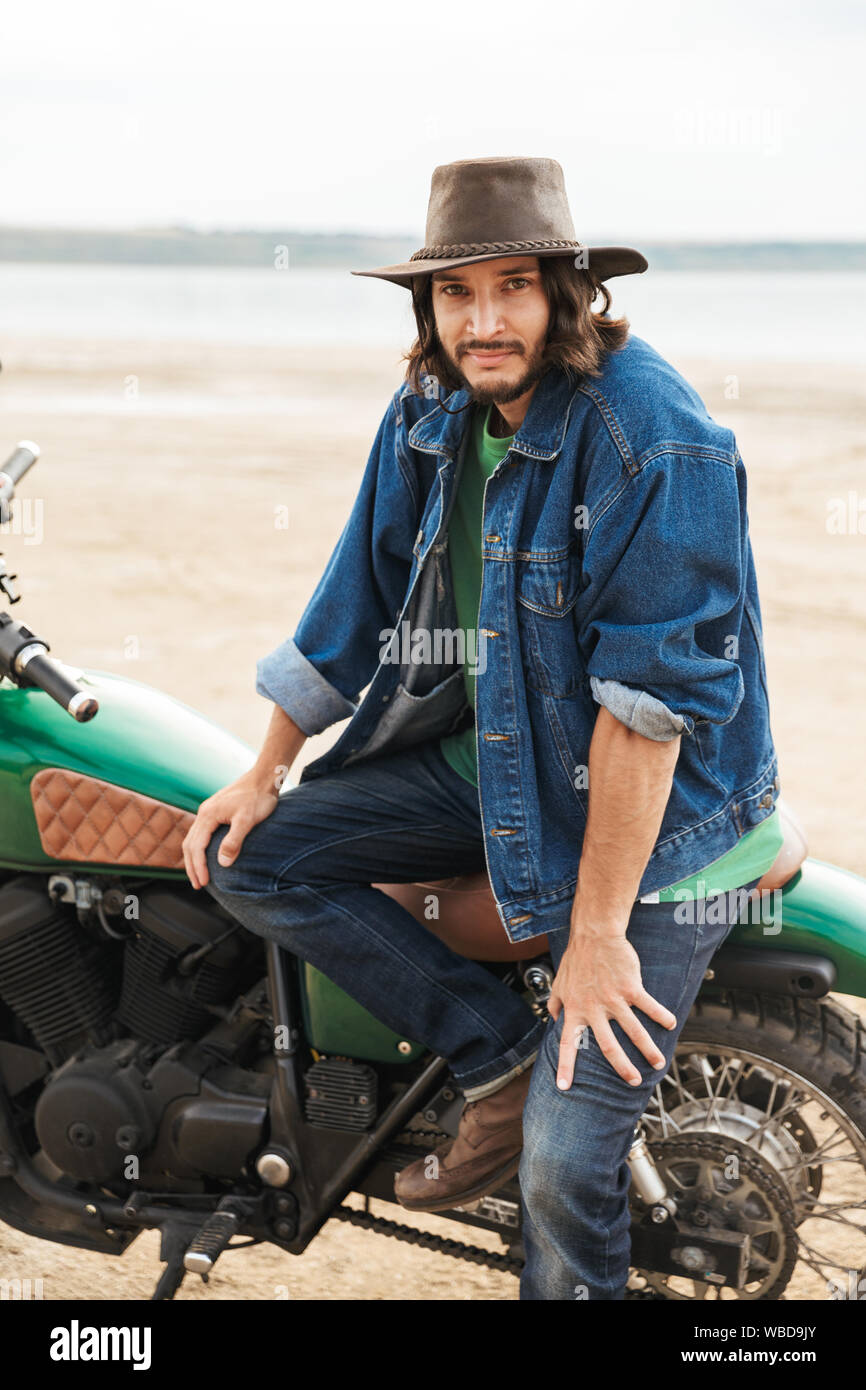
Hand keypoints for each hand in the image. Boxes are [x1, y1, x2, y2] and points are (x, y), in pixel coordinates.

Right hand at [182, 770, 279, 889]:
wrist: (264, 777)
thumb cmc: (258, 798)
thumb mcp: (247, 820)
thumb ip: (234, 841)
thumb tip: (222, 863)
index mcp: (208, 815)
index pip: (196, 847)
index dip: (198, 867)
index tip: (203, 883)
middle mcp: (204, 813)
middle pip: (189, 844)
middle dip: (192, 866)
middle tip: (198, 885)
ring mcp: (208, 811)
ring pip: (193, 838)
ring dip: (194, 858)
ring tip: (199, 875)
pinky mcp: (215, 811)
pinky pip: (201, 833)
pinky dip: (199, 848)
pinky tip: (207, 856)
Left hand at [548, 927, 676, 1089]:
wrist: (594, 935)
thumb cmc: (576, 959)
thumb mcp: (559, 983)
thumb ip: (555, 1003)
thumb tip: (552, 1018)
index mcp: (575, 1011)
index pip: (567, 1044)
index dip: (565, 1066)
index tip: (563, 1088)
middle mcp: (594, 1009)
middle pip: (608, 1046)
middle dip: (622, 1067)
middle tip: (633, 1082)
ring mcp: (613, 999)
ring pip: (634, 1031)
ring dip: (648, 1050)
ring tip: (658, 1063)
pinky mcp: (630, 988)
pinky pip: (649, 1006)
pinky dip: (661, 1016)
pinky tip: (671, 1025)